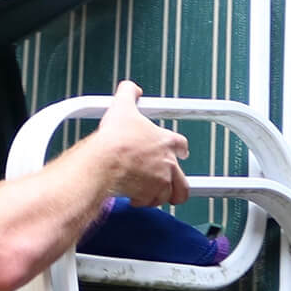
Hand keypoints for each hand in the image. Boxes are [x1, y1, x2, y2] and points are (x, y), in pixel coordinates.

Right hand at [94, 81, 189, 207]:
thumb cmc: (116, 138)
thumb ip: (128, 93)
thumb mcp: (122, 107)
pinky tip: (134, 197)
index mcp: (166, 141)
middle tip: (168, 186)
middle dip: (177, 185)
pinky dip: (143, 201)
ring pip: (169, 195)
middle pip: (183, 180)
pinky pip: (151, 202)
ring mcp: (161, 181)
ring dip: (160, 195)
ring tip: (149, 194)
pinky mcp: (150, 194)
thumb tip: (130, 87)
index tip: (179, 152)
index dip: (180, 149)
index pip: (182, 145)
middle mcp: (168, 163)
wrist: (106, 161)